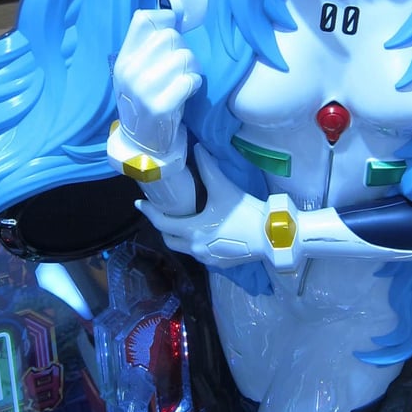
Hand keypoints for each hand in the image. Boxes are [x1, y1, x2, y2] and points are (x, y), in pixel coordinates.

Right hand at [112, 9, 200, 155]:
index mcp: (123, 58)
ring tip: (184, 79)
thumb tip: (174, 13)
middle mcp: (130, 71)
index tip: (173, 33)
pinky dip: (194, 84)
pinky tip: (187, 91)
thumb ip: (149, 45)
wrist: (142, 141)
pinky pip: (190, 80)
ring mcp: (144, 89)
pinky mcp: (161, 106)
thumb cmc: (145, 99)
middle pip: (170, 36)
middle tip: (180, 66)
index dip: (166, 20)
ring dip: (192, 68)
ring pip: (184, 56)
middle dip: (183, 49)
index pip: (144, 19)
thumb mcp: (137, 71)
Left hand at [137, 144, 281, 267]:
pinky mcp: (219, 263)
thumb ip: (208, 168)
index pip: (161, 223)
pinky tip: (204, 233)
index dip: (148, 212)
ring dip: (180, 236)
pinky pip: (200, 253)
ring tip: (184, 221)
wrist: (272, 237)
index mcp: (193, 229)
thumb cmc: (246, 213)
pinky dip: (196, 243)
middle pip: (169, 239)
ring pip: (184, 248)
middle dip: (163, 227)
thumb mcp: (224, 188)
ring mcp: (207, 258)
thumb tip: (197, 147)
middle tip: (162, 214)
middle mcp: (195, 247)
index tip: (139, 203)